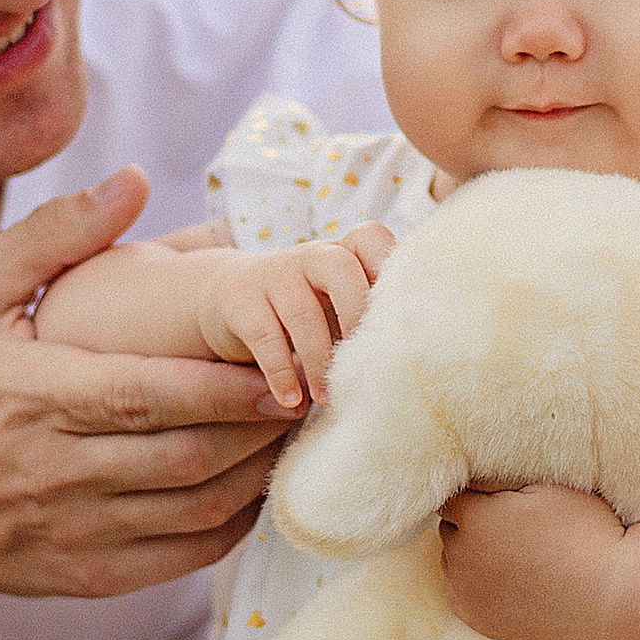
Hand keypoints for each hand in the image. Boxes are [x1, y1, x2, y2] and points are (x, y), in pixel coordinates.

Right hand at [0, 172, 307, 606]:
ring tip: (295, 430)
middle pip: (188, 455)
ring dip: (259, 472)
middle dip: (261, 427)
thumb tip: (133, 180)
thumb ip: (53, 235)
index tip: (280, 368)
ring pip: (198, 508)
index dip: (222, 388)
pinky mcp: (93, 575)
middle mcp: (59, 470)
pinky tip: (255, 483)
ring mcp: (79, 530)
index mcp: (33, 395)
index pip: (145, 396)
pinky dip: (234, 522)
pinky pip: (186, 554)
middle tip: (313, 391)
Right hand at [192, 225, 394, 409]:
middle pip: (342, 269)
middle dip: (357, 318)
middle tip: (367, 364)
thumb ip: (370, 320)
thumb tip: (411, 361)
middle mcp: (311, 256)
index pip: (371, 239)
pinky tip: (292, 400)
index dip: (388, 271)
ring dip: (318, 361)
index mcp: (343, 253)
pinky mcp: (240, 299)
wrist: (229, 297)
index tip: (397, 320)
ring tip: (327, 398)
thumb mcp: (338, 307)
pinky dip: (281, 373)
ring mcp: (274, 274)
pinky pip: (264, 336)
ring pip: (303, 312)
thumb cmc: (306, 311)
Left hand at [436, 481, 622, 639]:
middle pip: (450, 528)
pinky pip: (461, 592)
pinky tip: (509, 581)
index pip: (453, 495)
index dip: (478, 495)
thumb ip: (497, 476)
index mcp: (476, 518)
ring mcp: (466, 592)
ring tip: (514, 555)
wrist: (609, 596)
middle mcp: (461, 556)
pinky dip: (476, 585)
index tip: (503, 500)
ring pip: (453, 560)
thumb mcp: (547, 486)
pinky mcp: (475, 618)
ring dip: (471, 554)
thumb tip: (467, 472)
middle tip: (513, 527)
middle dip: (471, 523)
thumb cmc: (585, 532)